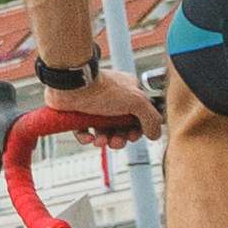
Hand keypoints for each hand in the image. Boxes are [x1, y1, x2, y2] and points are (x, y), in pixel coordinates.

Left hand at [41, 65, 159, 139]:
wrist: (72, 86)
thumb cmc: (104, 89)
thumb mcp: (137, 102)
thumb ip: (151, 118)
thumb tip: (154, 134)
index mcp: (128, 92)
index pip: (139, 116)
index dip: (137, 130)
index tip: (133, 136)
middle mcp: (112, 99)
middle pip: (121, 127)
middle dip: (120, 138)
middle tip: (116, 142)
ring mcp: (94, 106)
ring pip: (103, 131)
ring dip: (104, 140)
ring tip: (101, 141)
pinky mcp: (77, 114)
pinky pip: (84, 132)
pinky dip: (86, 138)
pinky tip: (89, 138)